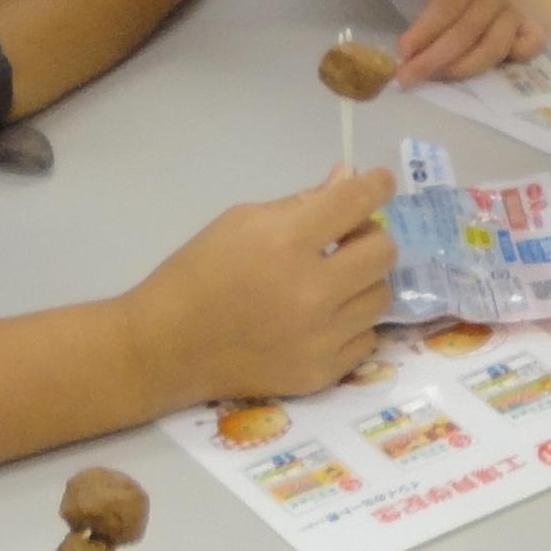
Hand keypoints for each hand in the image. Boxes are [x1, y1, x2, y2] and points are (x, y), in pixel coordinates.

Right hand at [126, 168, 395, 404]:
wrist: (168, 348)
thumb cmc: (198, 274)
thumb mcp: (240, 222)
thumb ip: (299, 202)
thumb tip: (346, 178)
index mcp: (285, 242)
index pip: (355, 202)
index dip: (376, 185)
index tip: (382, 182)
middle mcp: (312, 291)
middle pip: (383, 251)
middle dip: (369, 237)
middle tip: (346, 241)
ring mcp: (321, 337)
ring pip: (381, 296)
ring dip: (364, 281)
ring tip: (334, 282)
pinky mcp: (321, 373)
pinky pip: (367, 338)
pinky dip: (352, 324)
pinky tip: (324, 319)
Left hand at [358, 0, 547, 79]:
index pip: (448, 5)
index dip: (425, 30)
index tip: (401, 50)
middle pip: (468, 32)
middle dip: (436, 59)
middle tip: (407, 78)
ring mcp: (519, 1)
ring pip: (495, 45)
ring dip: (463, 67)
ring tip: (434, 79)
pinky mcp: (529, 10)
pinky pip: (524, 44)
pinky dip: (504, 59)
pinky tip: (477, 68)